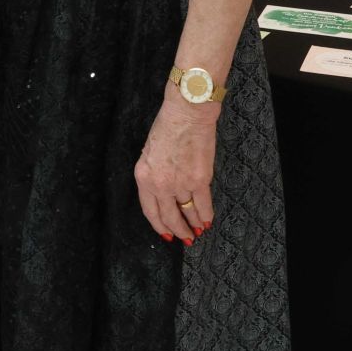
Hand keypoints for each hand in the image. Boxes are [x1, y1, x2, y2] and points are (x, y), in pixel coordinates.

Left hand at [133, 94, 219, 243]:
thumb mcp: (149, 153)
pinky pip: (203, 204)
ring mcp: (180, 183)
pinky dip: (206, 214)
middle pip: (168, 216)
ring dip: (194, 223)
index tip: (166, 234)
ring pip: (187, 212)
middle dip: (177, 230)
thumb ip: (154, 174)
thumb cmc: (167, 126)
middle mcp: (160, 184)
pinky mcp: (199, 180)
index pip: (150, 211)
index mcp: (143, 177)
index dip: (159, 226)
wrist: (186, 113)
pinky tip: (208, 220)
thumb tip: (164, 192)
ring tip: (198, 230)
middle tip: (185, 237)